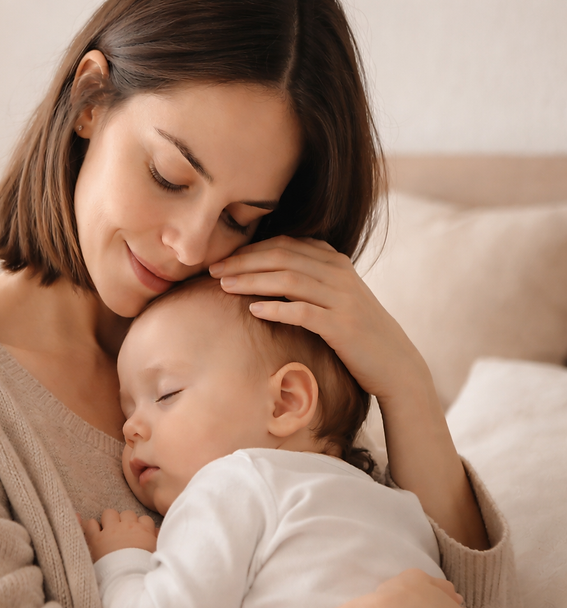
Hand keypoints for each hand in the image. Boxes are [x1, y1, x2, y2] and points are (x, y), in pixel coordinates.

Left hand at [81, 509, 157, 562]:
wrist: (129, 579)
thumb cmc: (145, 569)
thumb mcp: (157, 554)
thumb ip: (156, 540)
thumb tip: (156, 532)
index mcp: (144, 531)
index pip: (144, 519)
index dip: (141, 526)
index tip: (139, 534)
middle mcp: (127, 526)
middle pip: (127, 514)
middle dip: (125, 521)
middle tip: (124, 534)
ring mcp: (110, 531)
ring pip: (109, 513)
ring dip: (109, 520)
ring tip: (109, 531)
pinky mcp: (96, 539)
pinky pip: (91, 524)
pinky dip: (91, 526)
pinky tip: (94, 532)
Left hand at [209, 235, 423, 400]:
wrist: (395, 363)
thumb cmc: (355, 331)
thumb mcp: (333, 296)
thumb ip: (306, 279)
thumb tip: (260, 272)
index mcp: (334, 262)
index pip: (284, 244)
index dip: (249, 249)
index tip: (222, 259)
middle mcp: (339, 274)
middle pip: (282, 257)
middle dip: (243, 262)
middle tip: (213, 271)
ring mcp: (342, 299)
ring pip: (289, 280)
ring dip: (253, 281)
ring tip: (225, 287)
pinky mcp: (343, 327)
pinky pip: (304, 312)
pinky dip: (277, 309)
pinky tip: (253, 311)